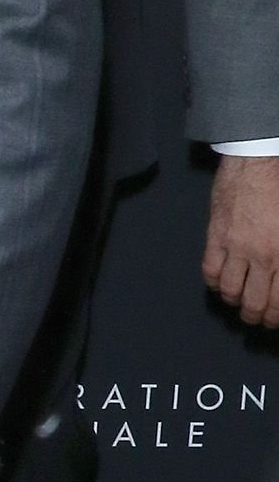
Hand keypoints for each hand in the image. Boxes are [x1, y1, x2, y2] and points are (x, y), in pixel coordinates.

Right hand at [202, 155, 278, 327]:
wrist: (260, 160)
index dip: (275, 318)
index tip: (274, 321)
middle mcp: (264, 257)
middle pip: (255, 303)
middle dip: (256, 316)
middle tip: (257, 318)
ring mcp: (237, 247)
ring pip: (230, 291)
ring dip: (234, 301)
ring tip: (237, 301)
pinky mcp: (217, 236)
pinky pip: (209, 271)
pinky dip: (213, 282)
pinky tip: (219, 282)